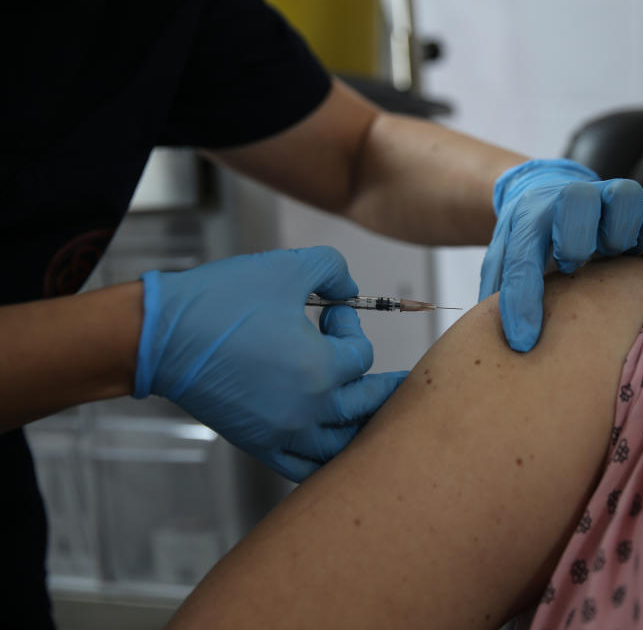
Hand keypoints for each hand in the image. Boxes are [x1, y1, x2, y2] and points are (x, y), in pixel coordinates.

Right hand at [134, 247, 406, 481]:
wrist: (160, 337)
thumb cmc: (220, 302)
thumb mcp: (286, 268)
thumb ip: (332, 270)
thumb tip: (350, 289)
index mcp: (319, 370)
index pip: (361, 357)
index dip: (351, 329)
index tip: (332, 311)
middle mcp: (307, 410)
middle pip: (365, 406)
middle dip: (377, 381)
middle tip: (390, 373)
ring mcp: (283, 433)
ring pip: (342, 444)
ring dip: (360, 424)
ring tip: (369, 409)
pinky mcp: (259, 445)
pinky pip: (305, 468)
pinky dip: (325, 460)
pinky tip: (333, 445)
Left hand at [479, 159, 642, 351]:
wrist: (554, 195)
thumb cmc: (533, 237)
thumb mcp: (506, 257)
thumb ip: (501, 287)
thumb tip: (496, 340)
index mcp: (532, 214)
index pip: (522, 255)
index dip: (521, 300)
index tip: (522, 340)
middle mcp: (573, 196)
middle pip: (577, 199)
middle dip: (574, 239)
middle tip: (569, 267)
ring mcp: (611, 197)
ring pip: (626, 197)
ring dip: (618, 233)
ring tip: (607, 257)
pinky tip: (638, 257)